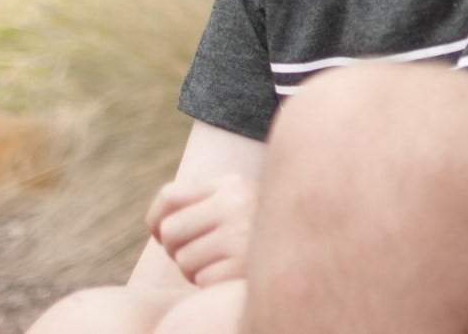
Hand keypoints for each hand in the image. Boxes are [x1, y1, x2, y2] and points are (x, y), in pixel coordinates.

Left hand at [147, 171, 257, 287]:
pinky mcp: (242, 268)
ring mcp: (240, 236)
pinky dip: (210, 283)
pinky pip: (202, 280)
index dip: (155, 218)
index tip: (158, 231)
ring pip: (183, 260)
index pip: (169, 196)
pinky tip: (229, 276)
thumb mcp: (238, 202)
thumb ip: (202, 200)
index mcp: (231, 184)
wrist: (312, 247)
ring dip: (194, 270)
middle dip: (176, 248)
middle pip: (170, 231)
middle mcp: (236, 204)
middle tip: (198, 251)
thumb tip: (155, 223)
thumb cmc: (261, 229)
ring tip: (219, 263)